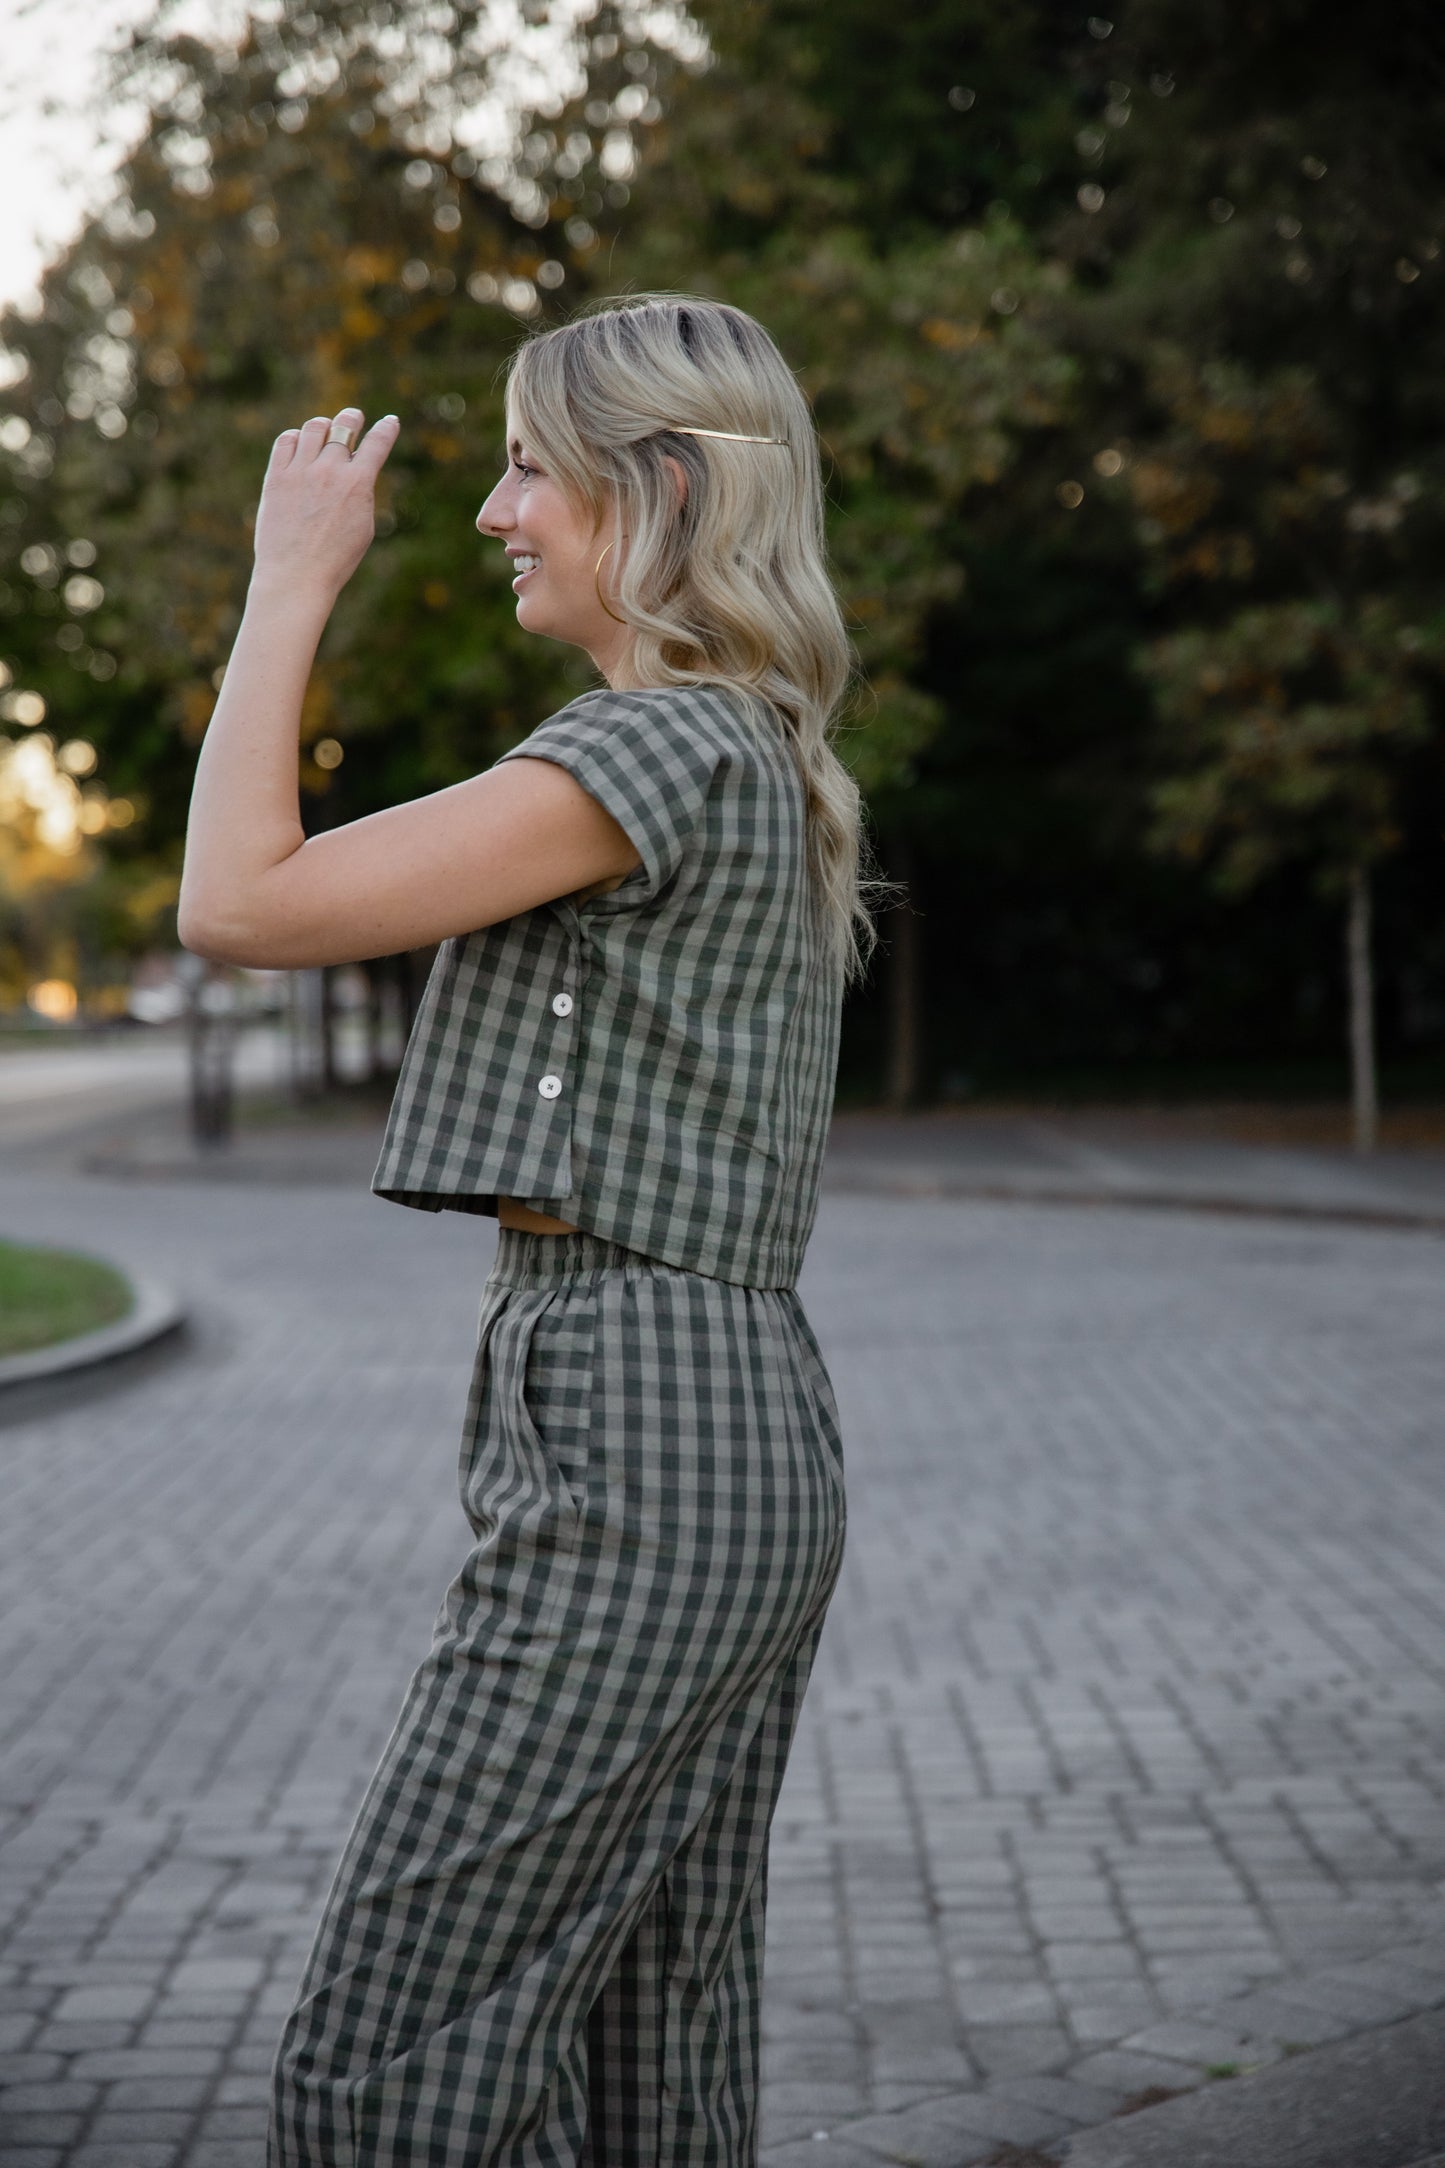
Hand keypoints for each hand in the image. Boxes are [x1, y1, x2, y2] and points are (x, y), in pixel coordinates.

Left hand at [252, 408, 399, 601]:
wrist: (296, 575)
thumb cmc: (335, 559)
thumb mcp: (363, 527)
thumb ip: (361, 493)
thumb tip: (355, 469)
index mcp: (358, 484)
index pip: (377, 444)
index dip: (386, 429)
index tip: (391, 421)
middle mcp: (330, 471)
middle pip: (343, 427)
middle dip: (351, 418)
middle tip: (353, 416)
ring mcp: (301, 471)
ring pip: (313, 428)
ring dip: (323, 424)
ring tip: (324, 427)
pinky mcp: (276, 477)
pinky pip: (286, 441)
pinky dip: (295, 437)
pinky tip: (299, 443)